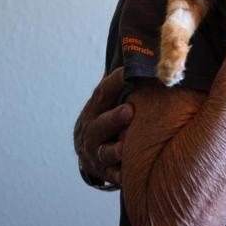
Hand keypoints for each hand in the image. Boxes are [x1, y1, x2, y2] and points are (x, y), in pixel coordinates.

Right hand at [74, 67, 133, 185]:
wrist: (87, 154)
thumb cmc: (107, 118)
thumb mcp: (108, 101)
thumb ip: (119, 83)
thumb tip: (137, 50)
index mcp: (95, 109)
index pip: (102, 93)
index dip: (113, 82)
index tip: (126, 71)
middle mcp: (91, 130)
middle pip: (100, 124)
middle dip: (113, 118)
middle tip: (129, 111)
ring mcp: (96, 152)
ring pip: (104, 152)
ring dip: (115, 149)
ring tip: (127, 148)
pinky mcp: (104, 171)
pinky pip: (112, 175)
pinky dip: (120, 175)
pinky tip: (130, 175)